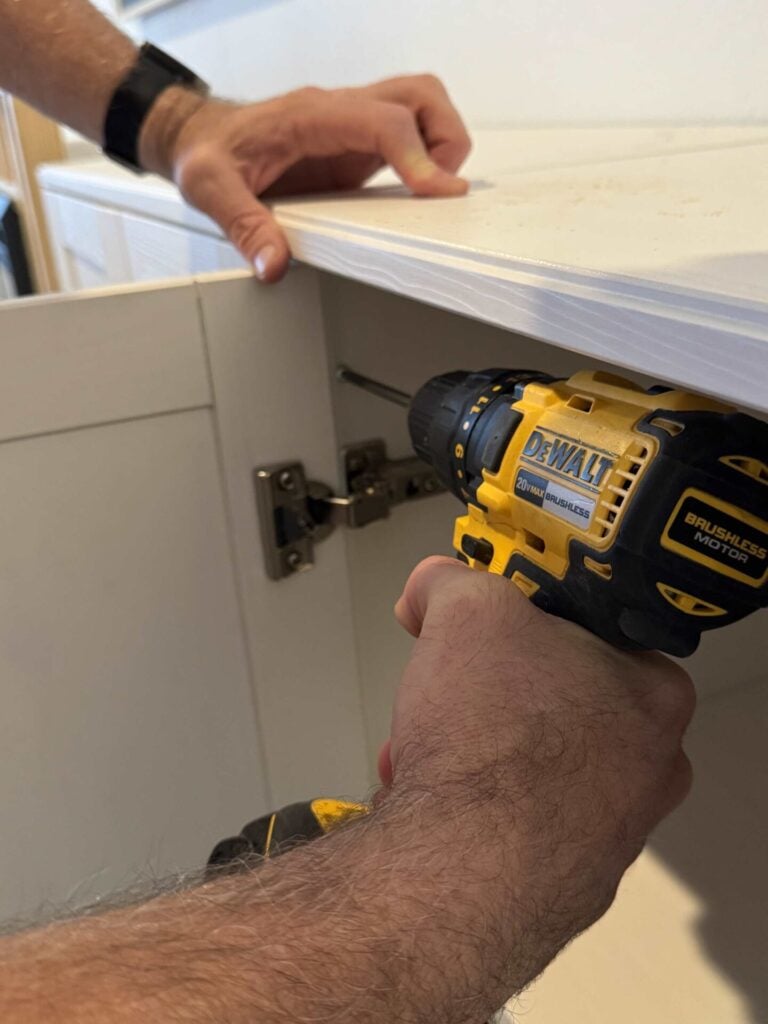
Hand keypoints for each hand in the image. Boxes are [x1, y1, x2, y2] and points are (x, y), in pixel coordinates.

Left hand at [139, 75, 470, 281]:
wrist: (199, 136)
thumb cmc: (207, 152)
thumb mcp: (210, 188)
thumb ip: (244, 226)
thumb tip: (274, 263)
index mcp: (310, 116)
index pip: (383, 120)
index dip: (417, 154)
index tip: (435, 191)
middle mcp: (338, 112)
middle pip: (419, 95)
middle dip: (446, 139)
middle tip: (439, 190)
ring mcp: (351, 126)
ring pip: (421, 105)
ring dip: (442, 143)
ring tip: (432, 192)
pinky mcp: (355, 145)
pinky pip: (409, 134)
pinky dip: (427, 157)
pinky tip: (417, 194)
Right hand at [380, 556, 694, 977]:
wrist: (461, 869)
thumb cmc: (490, 727)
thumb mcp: (465, 609)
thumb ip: (450, 582)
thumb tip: (428, 590)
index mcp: (653, 696)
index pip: (589, 639)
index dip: (523, 630)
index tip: (478, 639)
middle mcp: (649, 771)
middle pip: (551, 707)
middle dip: (483, 698)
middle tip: (441, 696)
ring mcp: (609, 837)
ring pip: (526, 769)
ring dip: (468, 753)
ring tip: (418, 754)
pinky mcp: (562, 887)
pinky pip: (508, 828)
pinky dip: (466, 812)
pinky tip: (427, 806)